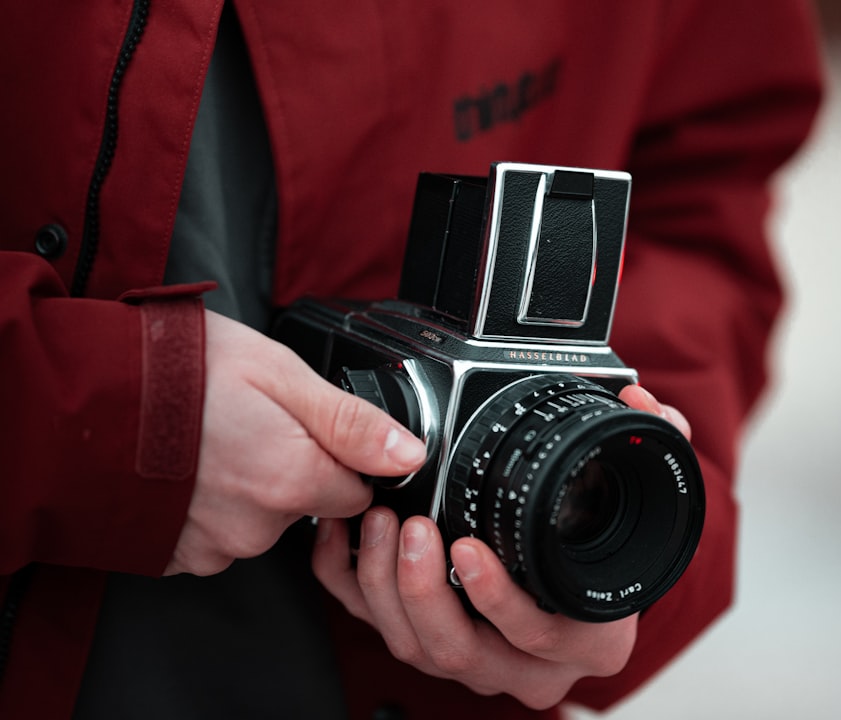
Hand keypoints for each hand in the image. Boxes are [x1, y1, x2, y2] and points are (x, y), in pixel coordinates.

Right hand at [164, 310, 426, 575]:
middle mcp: (257, 527)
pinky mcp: (176, 556)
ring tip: (212, 442)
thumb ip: (352, 421)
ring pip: (259, 523)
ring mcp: (213, 546)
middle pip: (306, 510)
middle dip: (292, 472)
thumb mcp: (279, 372)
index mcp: (292, 479)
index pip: (356, 494)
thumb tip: (410, 454)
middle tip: (252, 425)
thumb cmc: (173, 372)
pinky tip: (188, 471)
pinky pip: (215, 537)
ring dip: (247, 490)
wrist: (77, 396)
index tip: (313, 434)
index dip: (342, 460)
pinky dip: (208, 509)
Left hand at [312, 384, 690, 708]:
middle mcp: (529, 663)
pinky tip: (344, 539)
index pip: (537, 635)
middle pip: (462, 655)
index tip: (469, 550)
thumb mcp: (638, 498)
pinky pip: (378, 628)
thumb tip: (644, 403)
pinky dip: (351, 585)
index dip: (497, 601)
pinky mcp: (432, 640)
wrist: (580, 575)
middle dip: (424, 591)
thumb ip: (659, 442)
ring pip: (416, 649)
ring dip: (385, 587)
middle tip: (409, 529)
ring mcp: (479, 660)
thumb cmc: (604, 543)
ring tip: (378, 524)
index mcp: (585, 637)